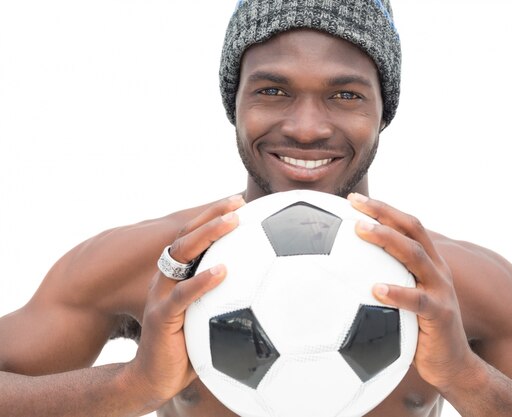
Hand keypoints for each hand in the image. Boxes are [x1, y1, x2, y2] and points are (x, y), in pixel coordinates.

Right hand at [127, 195, 244, 406]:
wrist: (155, 378)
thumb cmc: (189, 346)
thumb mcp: (209, 316)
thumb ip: (226, 298)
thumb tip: (266, 289)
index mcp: (178, 275)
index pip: (193, 237)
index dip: (213, 216)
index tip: (240, 202)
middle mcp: (167, 279)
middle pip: (187, 237)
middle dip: (212, 216)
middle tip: (238, 204)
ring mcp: (162, 295)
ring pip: (182, 256)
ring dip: (208, 236)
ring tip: (233, 223)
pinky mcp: (162, 318)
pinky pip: (182, 296)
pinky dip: (201, 281)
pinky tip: (223, 272)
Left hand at [348, 193, 479, 393]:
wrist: (453, 366)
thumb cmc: (420, 332)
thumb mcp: (404, 301)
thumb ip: (387, 281)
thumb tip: (345, 274)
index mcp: (428, 263)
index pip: (407, 226)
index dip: (383, 209)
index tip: (353, 199)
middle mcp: (437, 270)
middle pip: (411, 230)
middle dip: (383, 213)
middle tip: (354, 205)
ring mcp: (441, 290)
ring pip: (415, 256)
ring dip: (387, 240)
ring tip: (361, 230)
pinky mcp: (441, 315)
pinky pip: (418, 301)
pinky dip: (397, 293)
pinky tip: (375, 289)